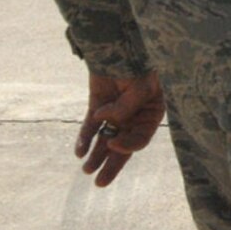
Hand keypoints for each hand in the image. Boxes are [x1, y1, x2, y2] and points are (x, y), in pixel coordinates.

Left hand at [76, 71, 165, 187]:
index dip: (127, 145)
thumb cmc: (139, 65)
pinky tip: (79, 151)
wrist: (120, 46)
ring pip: (105, 139)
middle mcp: (134, 117)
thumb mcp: (140, 86)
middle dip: (111, 164)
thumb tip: (104, 120)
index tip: (114, 144)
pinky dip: (85, 138)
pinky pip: (91, 126)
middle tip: (100, 183)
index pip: (140, 138)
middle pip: (122, 145)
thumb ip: (124, 106)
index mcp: (151, 114)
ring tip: (87, 171)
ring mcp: (115, 113)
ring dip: (96, 155)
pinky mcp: (98, 106)